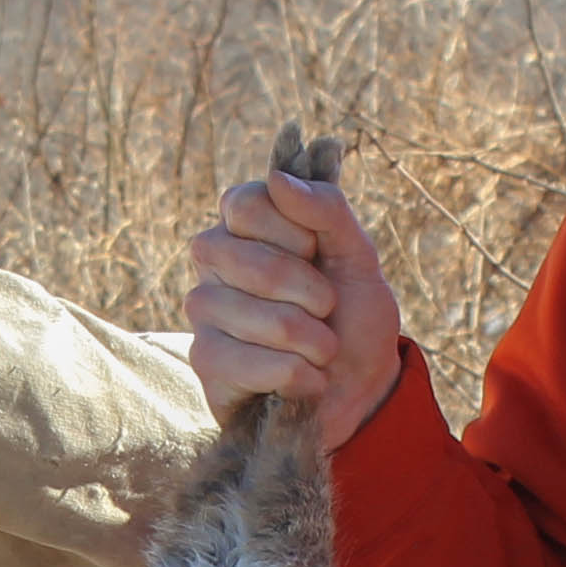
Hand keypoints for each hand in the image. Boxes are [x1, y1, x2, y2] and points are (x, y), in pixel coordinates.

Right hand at [183, 155, 402, 444]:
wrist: (362, 389)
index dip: (294, 232)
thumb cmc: (353, 316)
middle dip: (309, 291)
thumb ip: (327, 209)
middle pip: (246, 260)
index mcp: (244, 225)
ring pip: (254, 317)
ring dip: (311, 340)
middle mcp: (213, 263)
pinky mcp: (206, 364)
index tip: (318, 251)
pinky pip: (249, 364)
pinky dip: (297, 377)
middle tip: (328, 307)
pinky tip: (306, 381)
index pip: (245, 204)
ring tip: (323, 350)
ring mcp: (203, 313)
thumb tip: (277, 177)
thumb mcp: (358, 256)